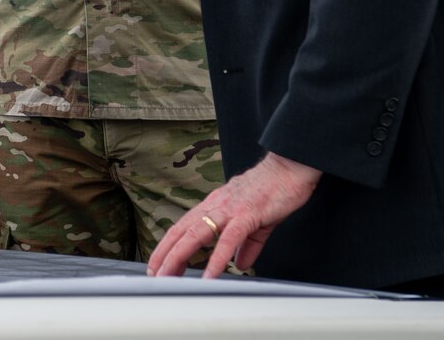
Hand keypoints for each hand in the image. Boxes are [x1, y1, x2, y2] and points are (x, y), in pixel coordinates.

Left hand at [147, 152, 321, 277]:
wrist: (290, 167)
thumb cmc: (273, 189)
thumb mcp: (255, 221)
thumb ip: (246, 245)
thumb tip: (239, 264)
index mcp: (214, 206)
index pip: (183, 227)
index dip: (168, 246)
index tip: (158, 264)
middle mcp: (214, 206)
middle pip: (181, 232)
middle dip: (164, 255)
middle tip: (153, 276)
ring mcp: (228, 209)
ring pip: (195, 235)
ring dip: (179, 257)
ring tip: (169, 277)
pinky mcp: (246, 215)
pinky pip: (227, 240)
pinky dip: (216, 259)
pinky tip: (210, 276)